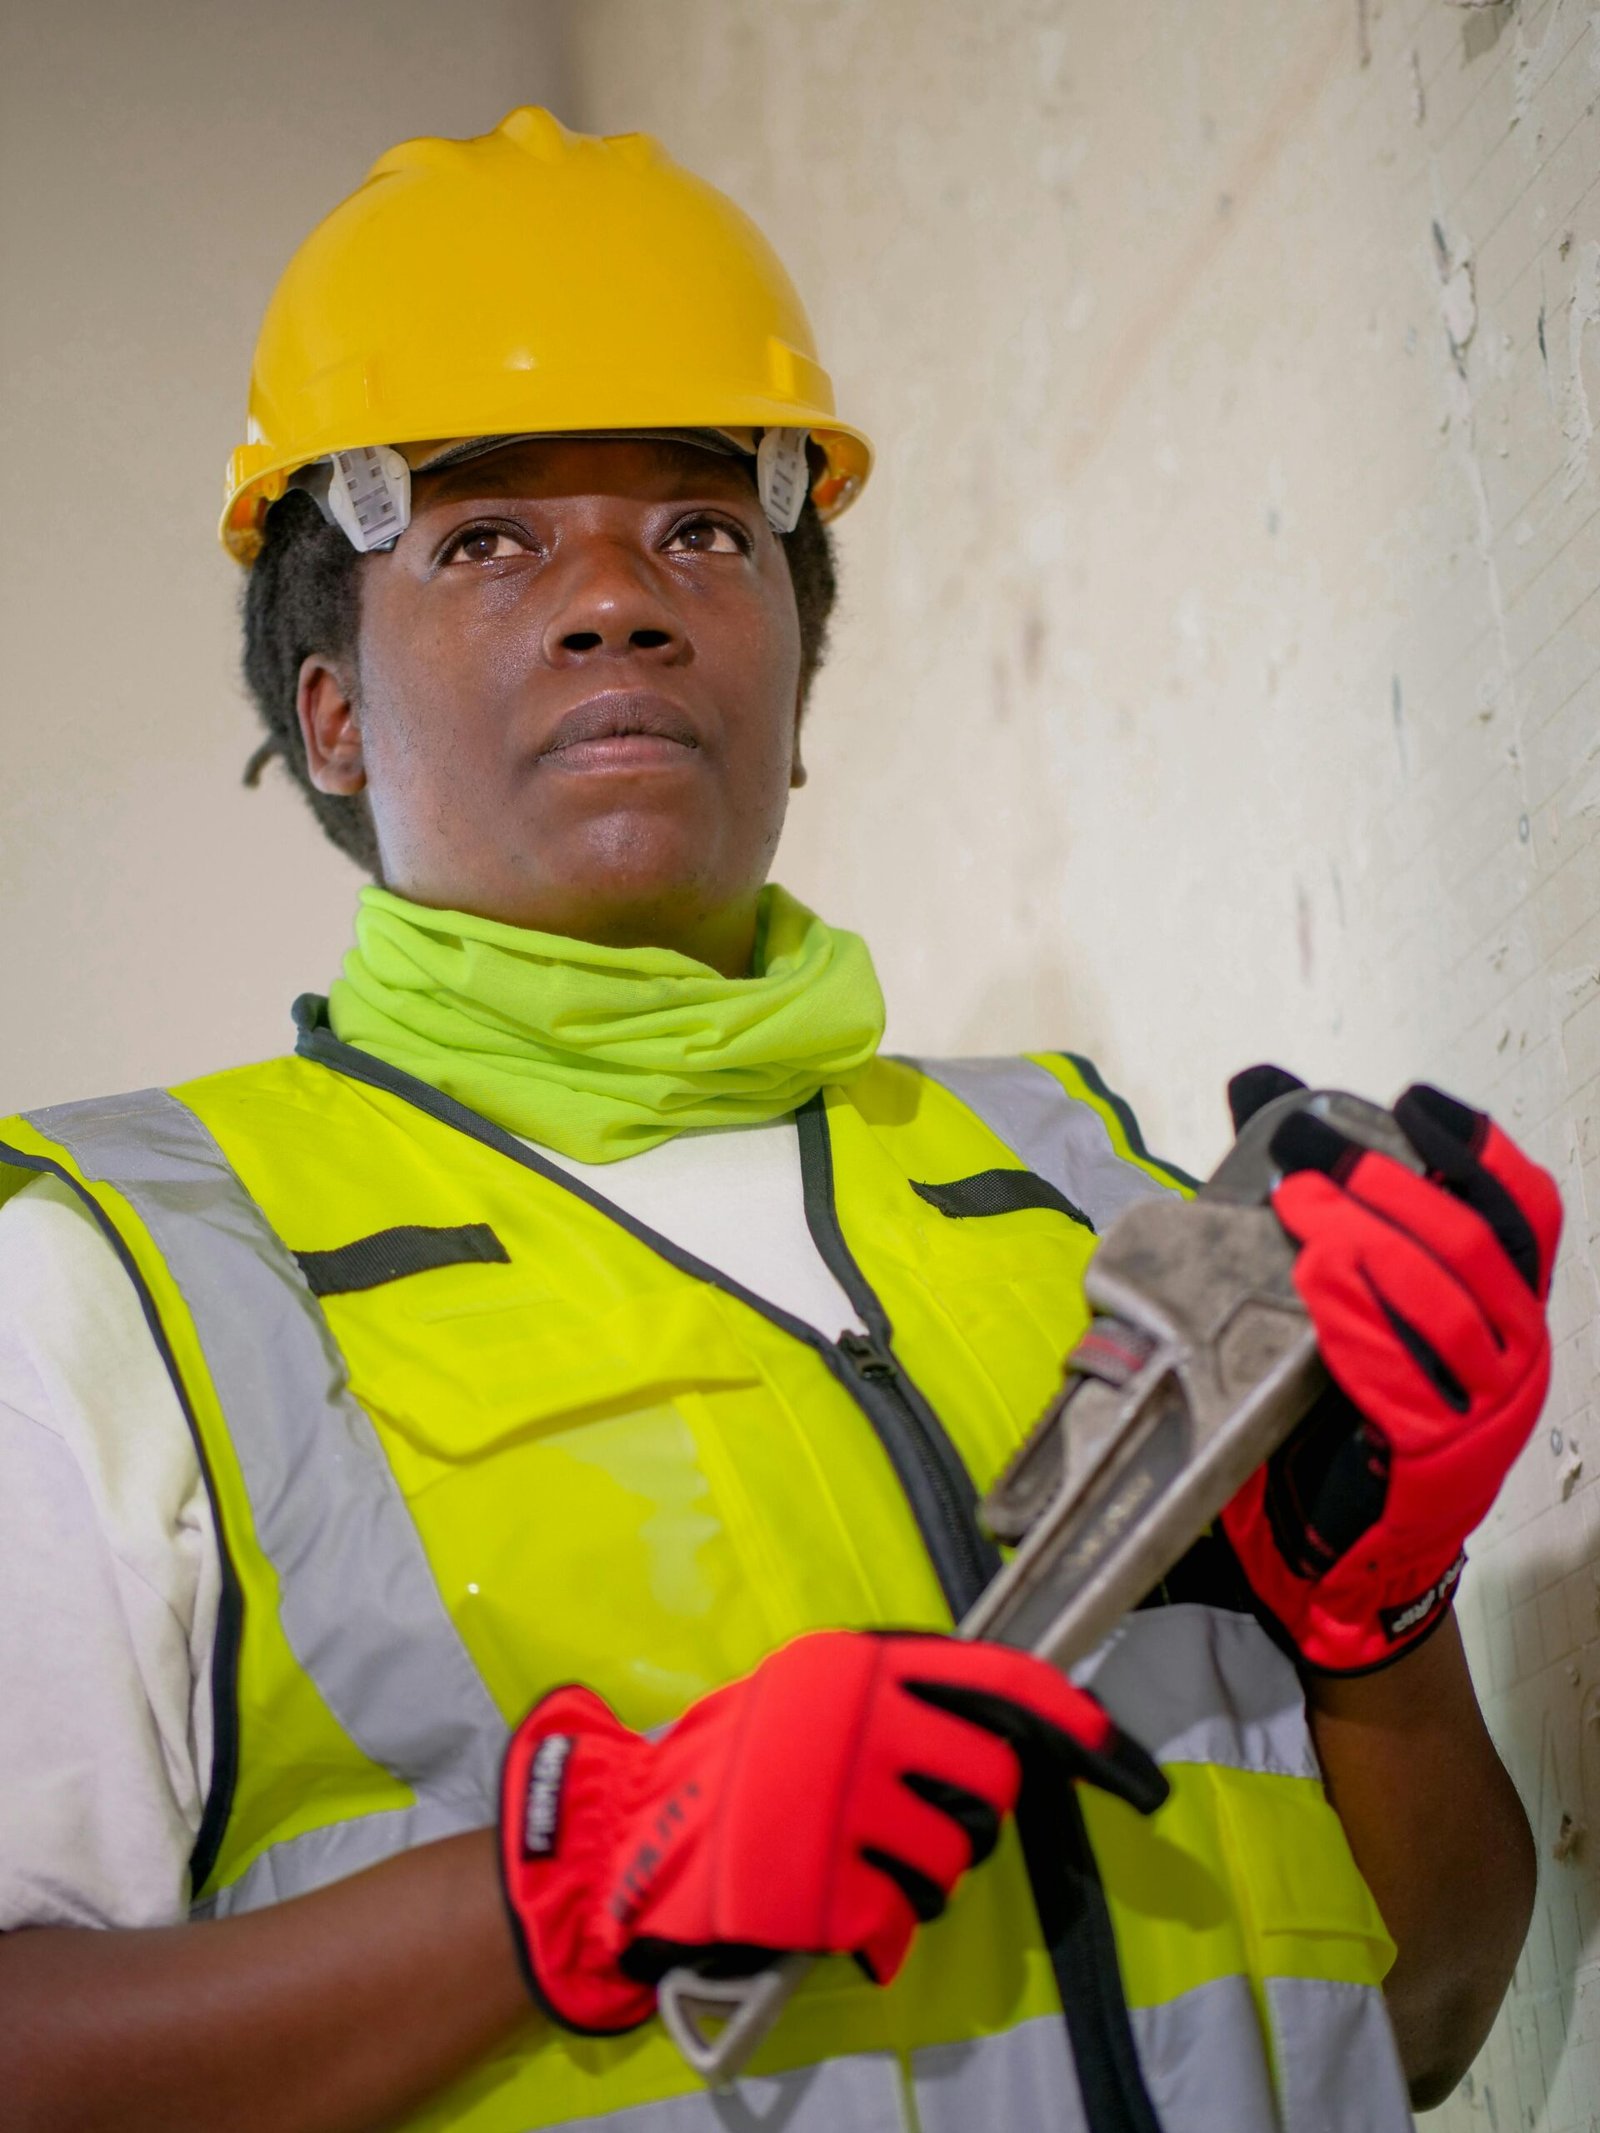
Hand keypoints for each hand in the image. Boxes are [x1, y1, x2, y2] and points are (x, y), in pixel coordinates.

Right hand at [498, 1628, 1166, 2033]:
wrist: (634, 1834)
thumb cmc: (740, 1763)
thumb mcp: (815, 1694)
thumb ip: (901, 1696)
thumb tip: (1018, 1719)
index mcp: (859, 1664)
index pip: (999, 1680)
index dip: (1072, 1721)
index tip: (1122, 1762)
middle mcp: (857, 1721)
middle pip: (989, 1786)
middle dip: (965, 1819)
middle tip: (908, 1826)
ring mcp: (840, 1802)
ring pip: (952, 1863)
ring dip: (917, 1878)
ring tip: (854, 1859)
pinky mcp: (822, 1883)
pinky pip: (897, 1923)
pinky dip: (875, 1931)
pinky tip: (831, 1907)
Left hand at [1221, 1069, 1561, 1673]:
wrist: (1344, 1559)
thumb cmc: (1341, 1416)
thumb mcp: (1340, 1301)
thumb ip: (1311, 1199)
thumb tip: (1261, 1088)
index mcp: (1503, 1309)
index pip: (1523, 1209)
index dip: (1475, 1147)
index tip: (1411, 1103)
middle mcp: (1514, 1352)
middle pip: (1475, 1242)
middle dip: (1392, 1180)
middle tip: (1313, 1145)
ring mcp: (1488, 1410)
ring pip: (1447, 1303)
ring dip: (1369, 1240)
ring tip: (1299, 1202)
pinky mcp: (1442, 1459)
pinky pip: (1406, 1378)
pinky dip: (1360, 1320)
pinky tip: (1316, 1278)